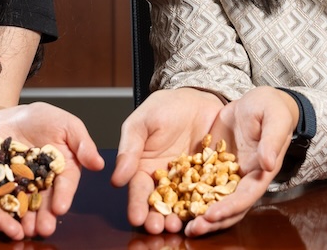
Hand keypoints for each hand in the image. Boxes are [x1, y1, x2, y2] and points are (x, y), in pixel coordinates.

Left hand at [0, 102, 105, 237]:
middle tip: (44, 228)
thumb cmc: (42, 117)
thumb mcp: (67, 124)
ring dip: (27, 218)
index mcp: (64, 167)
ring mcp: (24, 183)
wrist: (9, 115)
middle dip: (46, 215)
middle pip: (46, 200)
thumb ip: (83, 144)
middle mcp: (45, 180)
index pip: (66, 184)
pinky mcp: (4, 184)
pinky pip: (4, 197)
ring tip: (27, 230)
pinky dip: (5, 209)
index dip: (63, 196)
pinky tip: (5, 220)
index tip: (60, 208)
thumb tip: (99, 164)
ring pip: (26, 203)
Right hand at [111, 87, 223, 233]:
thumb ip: (129, 149)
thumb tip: (116, 179)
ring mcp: (188, 180)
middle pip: (160, 203)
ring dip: (180, 216)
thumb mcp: (142, 123)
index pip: (138, 190)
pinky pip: (208, 192)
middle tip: (159, 228)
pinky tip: (204, 212)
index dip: (136, 205)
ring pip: (183, 203)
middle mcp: (165, 178)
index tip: (136, 218)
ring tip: (179, 224)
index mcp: (143, 167)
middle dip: (157, 218)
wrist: (199, 97)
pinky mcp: (210, 177)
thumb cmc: (165, 106)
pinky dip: (206, 204)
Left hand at [183, 86, 298, 236]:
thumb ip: (271, 141)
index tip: (212, 215)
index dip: (229, 208)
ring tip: (180, 224)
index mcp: (260, 172)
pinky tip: (171, 201)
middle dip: (211, 220)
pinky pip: (199, 182)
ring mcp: (227, 174)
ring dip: (198, 214)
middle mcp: (243, 178)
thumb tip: (267, 163)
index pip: (245, 196)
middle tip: (193, 228)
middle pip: (228, 207)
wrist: (258, 101)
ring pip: (212, 200)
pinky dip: (188, 194)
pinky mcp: (212, 164)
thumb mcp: (275, 119)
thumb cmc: (272, 108)